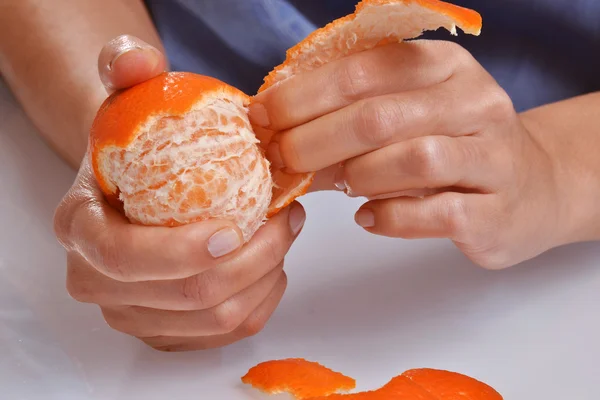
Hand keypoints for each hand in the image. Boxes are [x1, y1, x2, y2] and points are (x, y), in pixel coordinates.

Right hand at [54, 35, 305, 350]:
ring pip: (217, 319)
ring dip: (267, 275)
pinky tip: (274, 262)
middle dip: (255, 258)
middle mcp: (98, 282)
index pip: (125, 258)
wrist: (138, 183)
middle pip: (188, 295)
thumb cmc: (139, 145)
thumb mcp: (128, 98)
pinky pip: (230, 330)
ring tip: (287, 232)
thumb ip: (127, 70)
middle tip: (289, 217)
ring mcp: (134, 313)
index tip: (237, 225)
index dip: (185, 251)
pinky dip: (265, 297)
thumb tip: (138, 62)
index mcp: (81, 229)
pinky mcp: (169, 330)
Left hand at [250, 40, 564, 268]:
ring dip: (358, 175)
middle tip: (282, 158)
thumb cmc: (453, 147)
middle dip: (314, 139)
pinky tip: (368, 218)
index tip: (263, 117)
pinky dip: (391, 216)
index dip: (303, 95)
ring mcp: (493, 157)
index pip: (362, 70)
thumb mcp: (409, 113)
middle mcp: (475, 103)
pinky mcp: (497, 211)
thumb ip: (352, 113)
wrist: (531, 189)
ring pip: (412, 159)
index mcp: (444, 66)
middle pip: (378, 116)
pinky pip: (436, 213)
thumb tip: (276, 128)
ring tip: (339, 184)